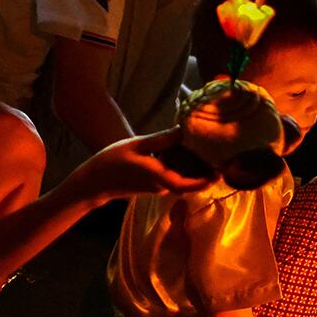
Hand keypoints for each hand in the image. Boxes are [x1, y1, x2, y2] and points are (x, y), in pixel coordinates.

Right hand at [68, 129, 214, 202]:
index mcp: (157, 177)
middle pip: (191, 180)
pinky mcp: (156, 183)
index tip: (220, 171)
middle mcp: (162, 185)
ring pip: (184, 177)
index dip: (204, 181)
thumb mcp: (136, 145)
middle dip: (207, 169)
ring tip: (210, 145)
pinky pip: (176, 175)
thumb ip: (161, 139)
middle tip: (223, 151)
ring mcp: (160, 186)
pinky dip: (185, 164)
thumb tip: (183, 131)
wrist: (94, 183)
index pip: (186, 185)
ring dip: (197, 166)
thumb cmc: (111, 162)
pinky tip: (188, 148)